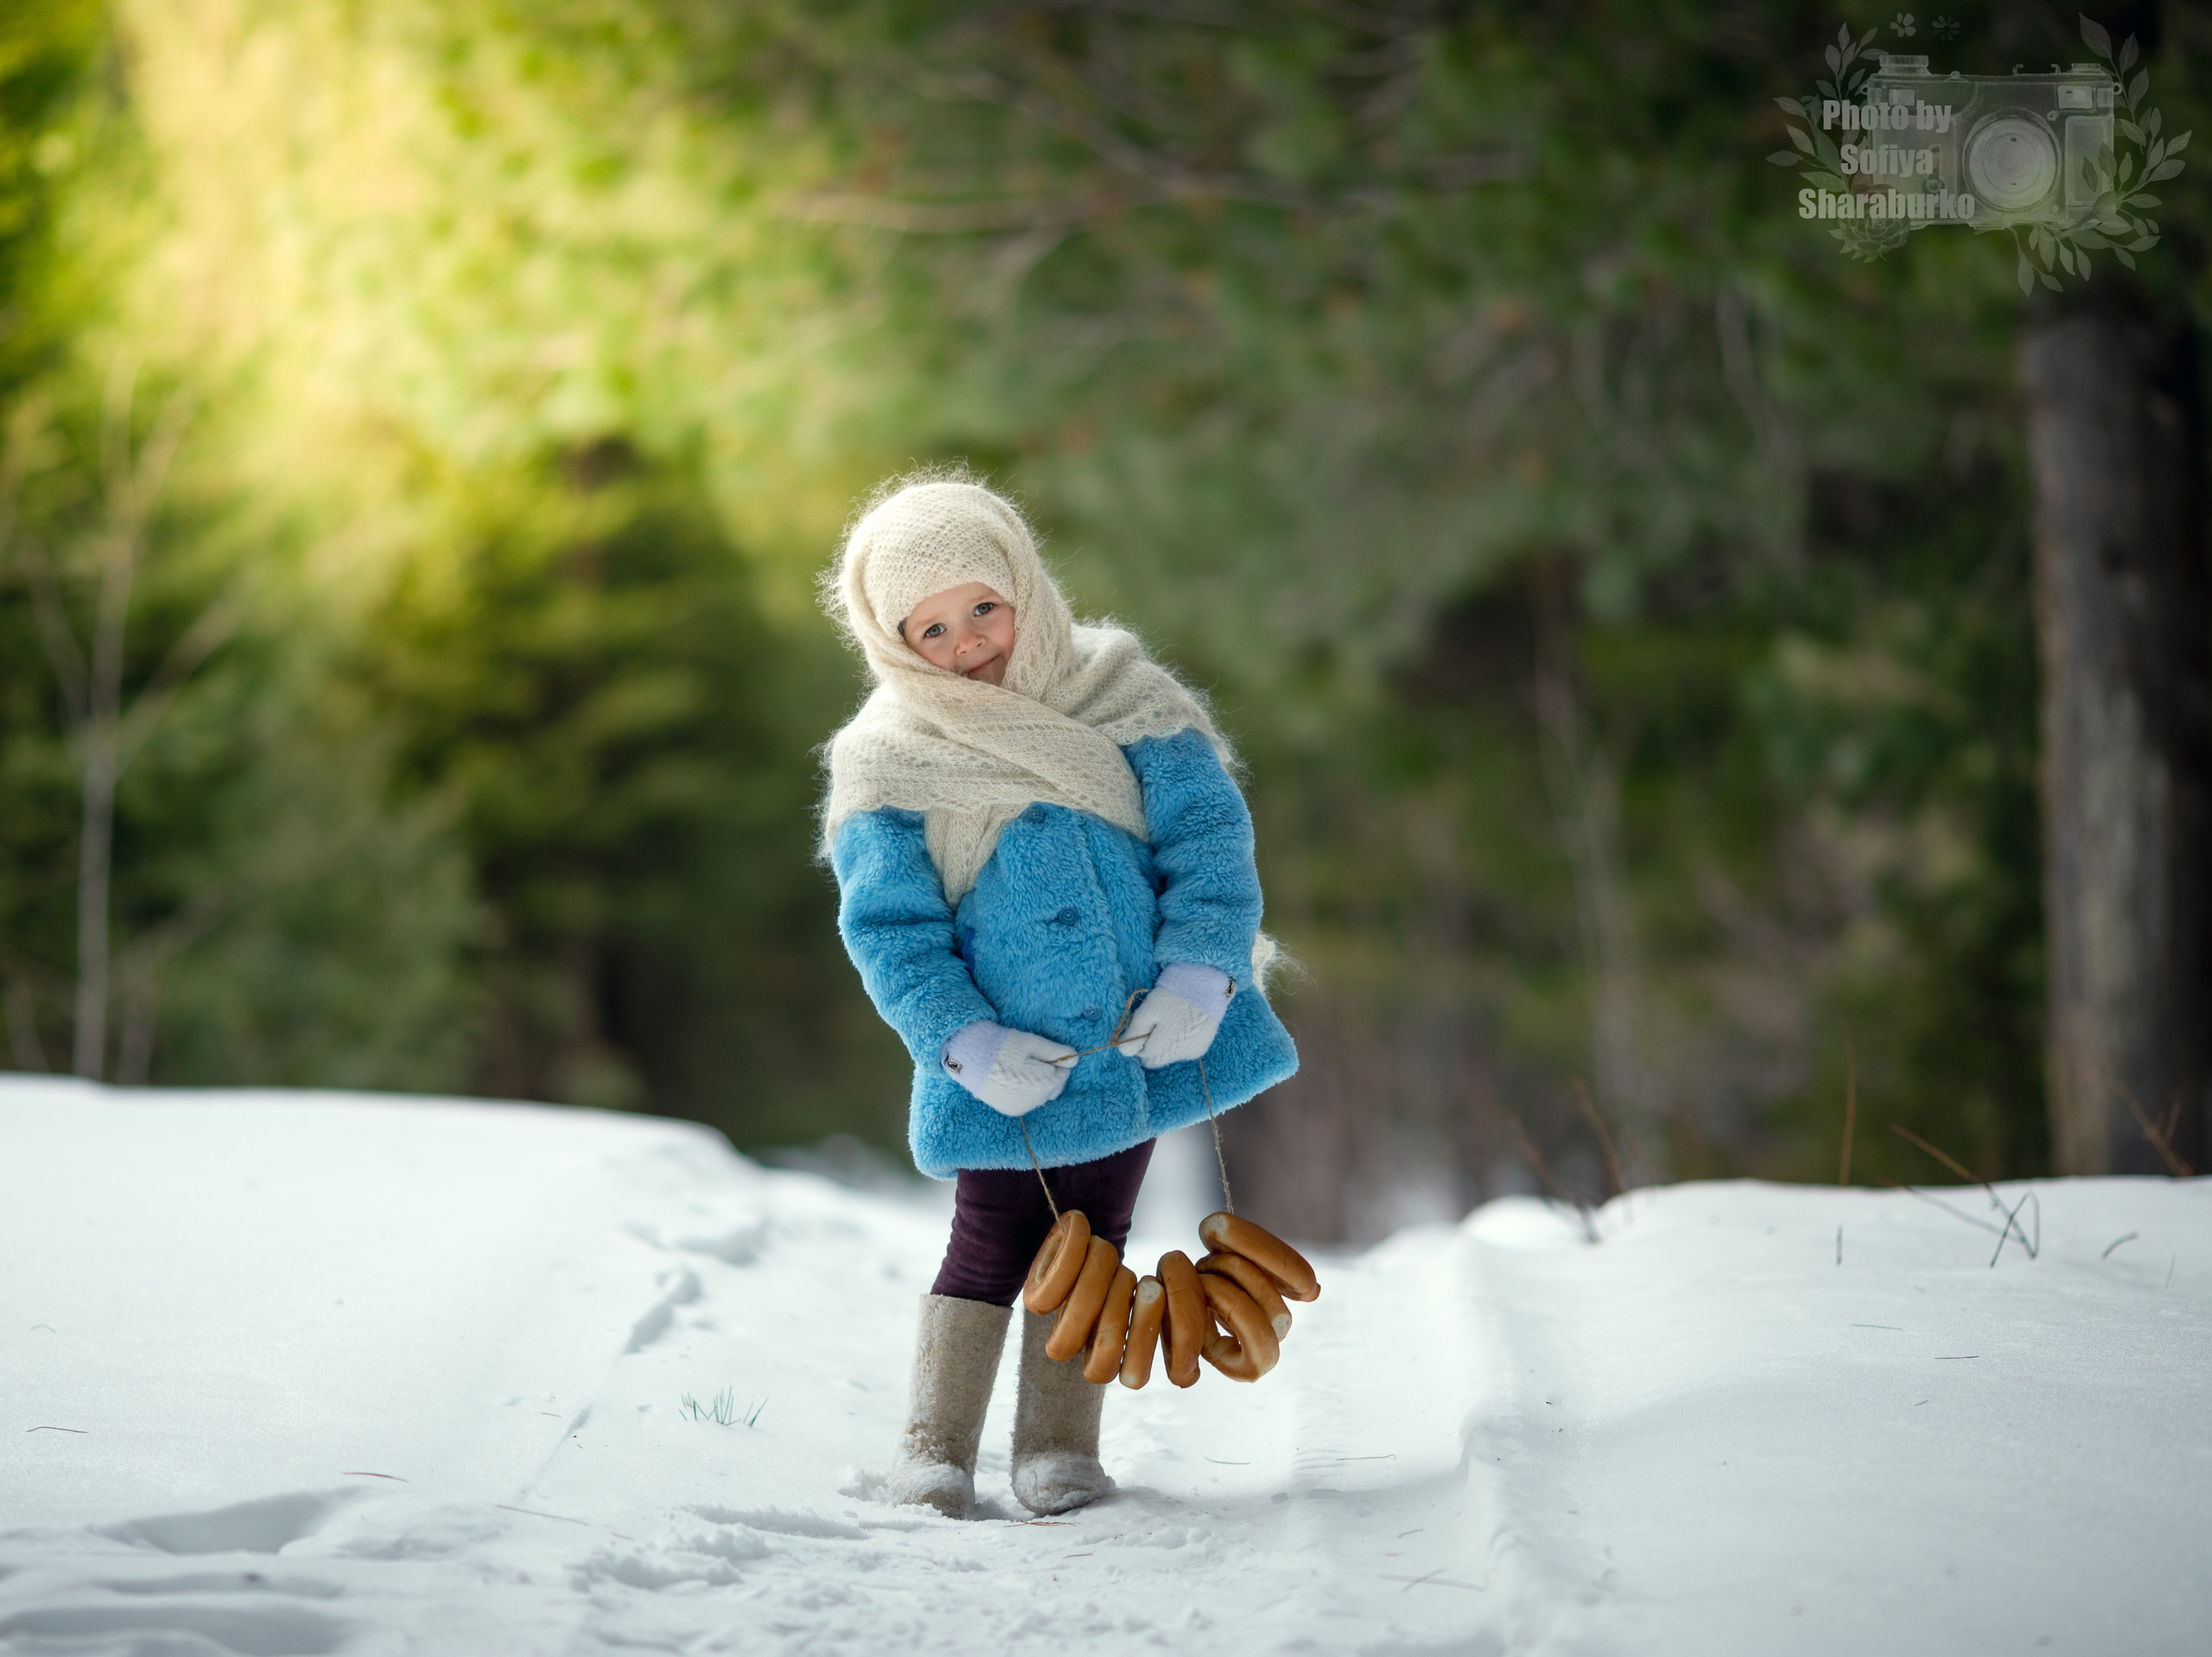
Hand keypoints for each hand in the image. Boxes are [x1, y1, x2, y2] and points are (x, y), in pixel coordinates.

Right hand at [941, 1021, 1078, 1116]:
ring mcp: (1021, 1107)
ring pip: (1041, 1096)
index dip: (1056, 1063)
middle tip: (1030, 1059)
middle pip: (1053, 1088)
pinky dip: (1026, 1092)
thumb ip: (1055, 1051)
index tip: (1041, 1053)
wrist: (970, 1057)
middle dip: (1049, 1075)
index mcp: (1042, 1083)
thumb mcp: (1031, 1042)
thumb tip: (1075, 1059)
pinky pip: (1028, 1102)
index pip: (1062, 1076)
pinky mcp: (1010, 1110)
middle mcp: (1033, 1101)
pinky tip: (1015, 1079)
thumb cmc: (1002, 1046)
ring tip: (1020, 1069)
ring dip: (1038, 1084)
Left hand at [1114, 963, 1233, 1069]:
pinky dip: (1182, 1042)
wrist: (1202, 986)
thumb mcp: (1146, 1012)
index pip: (1144, 1058)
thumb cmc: (1170, 997)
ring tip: (1173, 1021)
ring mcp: (1191, 1053)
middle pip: (1158, 1059)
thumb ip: (1134, 1033)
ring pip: (1171, 1055)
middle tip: (1159, 1023)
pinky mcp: (1202, 1048)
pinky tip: (1185, 1025)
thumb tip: (1123, 1052)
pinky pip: (1185, 1050)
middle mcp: (1177, 1056)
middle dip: (1155, 1045)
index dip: (1142, 1044)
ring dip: (1169, 1044)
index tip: (1145, 1027)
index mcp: (1161, 1049)